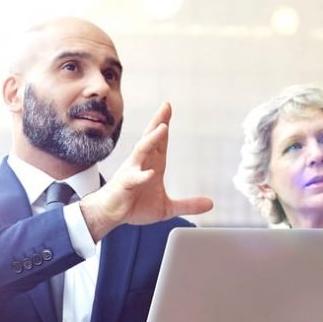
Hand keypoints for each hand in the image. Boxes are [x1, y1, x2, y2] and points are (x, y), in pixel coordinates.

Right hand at [79, 102, 212, 240]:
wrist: (111, 214)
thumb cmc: (135, 205)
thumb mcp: (166, 208)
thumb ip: (187, 204)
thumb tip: (210, 203)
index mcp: (153, 164)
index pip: (160, 141)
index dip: (164, 123)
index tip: (168, 107)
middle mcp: (141, 163)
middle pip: (150, 138)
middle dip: (158, 122)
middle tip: (166, 106)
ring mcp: (131, 172)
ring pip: (141, 151)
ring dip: (152, 139)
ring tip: (162, 128)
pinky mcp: (124, 185)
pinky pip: (133, 178)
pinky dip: (141, 175)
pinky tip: (150, 173)